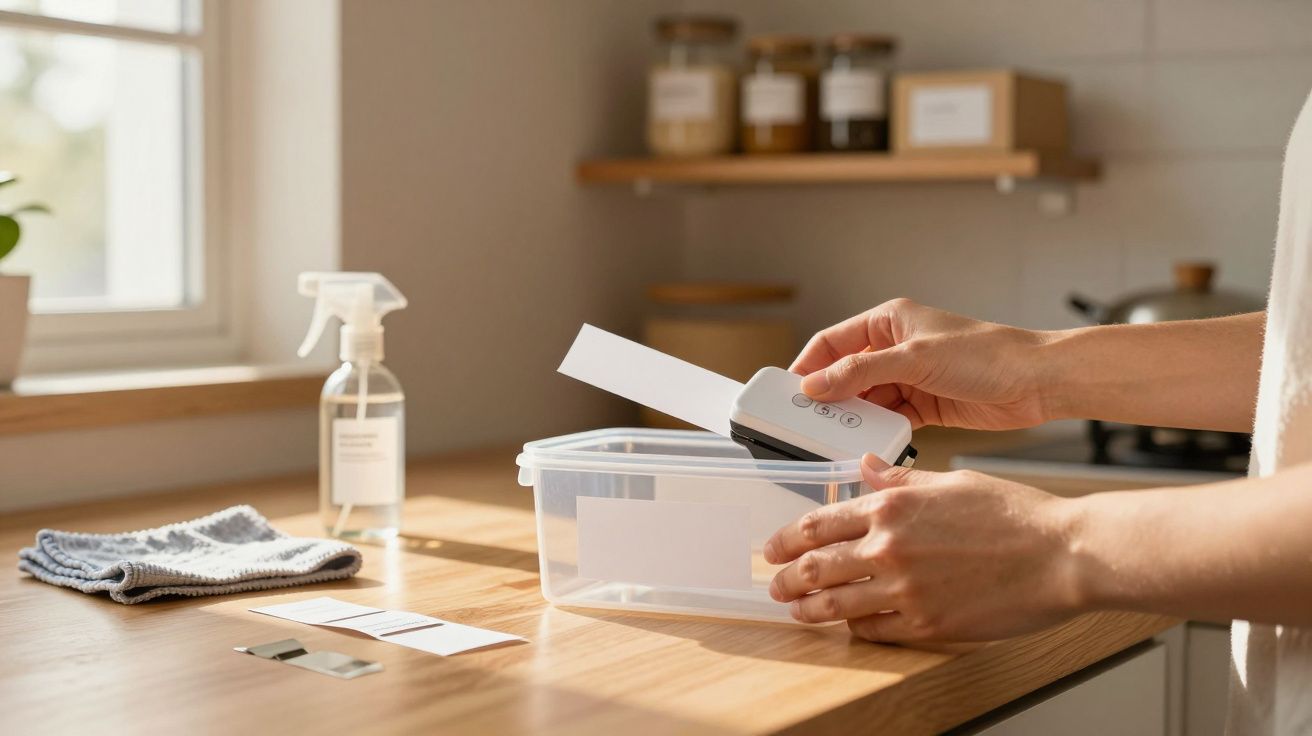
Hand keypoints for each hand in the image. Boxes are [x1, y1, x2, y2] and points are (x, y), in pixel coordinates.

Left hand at [764, 458, 1082, 642]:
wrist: (1062, 555)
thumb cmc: (1017, 515)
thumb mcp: (953, 482)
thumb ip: (902, 480)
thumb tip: (868, 468)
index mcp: (892, 507)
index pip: (819, 523)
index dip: (787, 538)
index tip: (774, 547)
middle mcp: (889, 548)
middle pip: (817, 566)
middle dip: (787, 578)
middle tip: (774, 584)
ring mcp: (905, 589)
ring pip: (837, 603)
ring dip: (809, 608)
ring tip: (797, 610)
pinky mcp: (926, 624)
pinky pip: (874, 630)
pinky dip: (855, 628)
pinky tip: (849, 625)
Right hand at [791, 299, 1053, 429]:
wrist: (1035, 383)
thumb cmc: (986, 354)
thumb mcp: (913, 358)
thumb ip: (860, 372)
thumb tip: (816, 385)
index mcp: (888, 321)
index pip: (832, 342)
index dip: (808, 366)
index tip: (788, 392)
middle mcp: (895, 348)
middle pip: (845, 374)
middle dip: (828, 397)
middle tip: (807, 421)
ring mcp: (909, 378)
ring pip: (865, 400)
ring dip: (853, 417)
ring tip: (836, 436)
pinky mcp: (924, 406)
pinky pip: (888, 419)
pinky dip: (878, 431)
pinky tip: (869, 443)